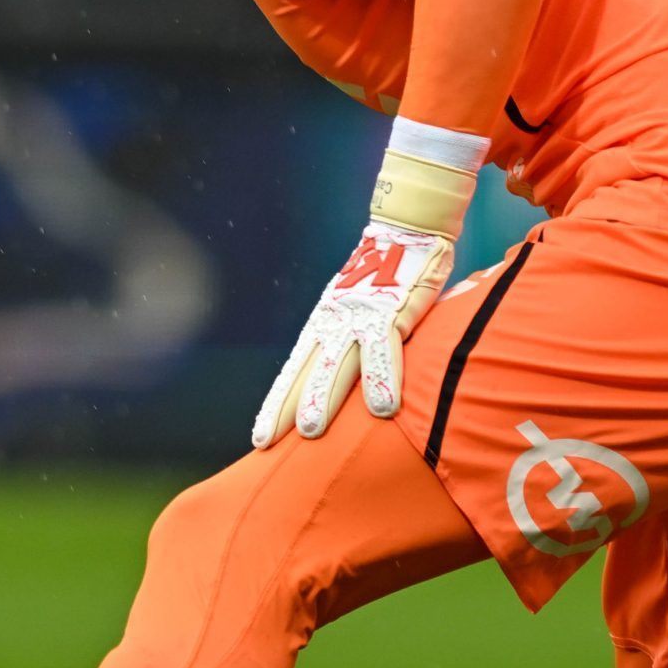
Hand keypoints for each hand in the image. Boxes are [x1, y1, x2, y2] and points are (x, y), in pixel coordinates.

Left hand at [251, 219, 454, 448]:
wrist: (406, 225)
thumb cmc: (387, 273)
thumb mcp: (361, 309)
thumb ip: (356, 341)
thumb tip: (357, 384)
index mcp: (325, 323)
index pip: (295, 369)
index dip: (278, 402)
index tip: (261, 438)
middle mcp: (334, 322)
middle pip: (305, 371)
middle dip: (286, 407)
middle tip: (268, 442)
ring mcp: (360, 316)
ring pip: (337, 362)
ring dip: (323, 397)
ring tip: (310, 431)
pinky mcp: (391, 309)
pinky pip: (386, 349)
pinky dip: (383, 378)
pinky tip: (382, 408)